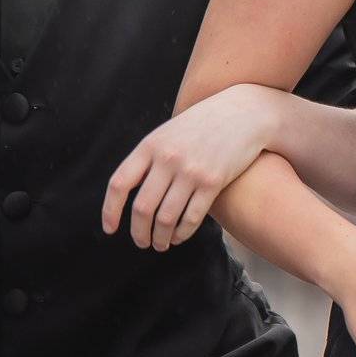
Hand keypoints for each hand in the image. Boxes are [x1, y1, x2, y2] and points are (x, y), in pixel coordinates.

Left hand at [102, 84, 279, 250]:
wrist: (245, 112)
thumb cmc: (203, 126)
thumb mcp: (169, 133)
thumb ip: (149, 159)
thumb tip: (128, 195)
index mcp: (151, 145)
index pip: (119, 184)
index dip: (110, 211)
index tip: (111, 229)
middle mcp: (168, 158)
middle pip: (142, 208)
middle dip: (139, 233)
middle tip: (142, 242)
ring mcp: (191, 170)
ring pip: (166, 218)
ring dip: (160, 238)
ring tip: (160, 244)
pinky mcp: (214, 181)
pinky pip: (191, 217)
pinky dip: (182, 234)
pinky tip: (179, 237)